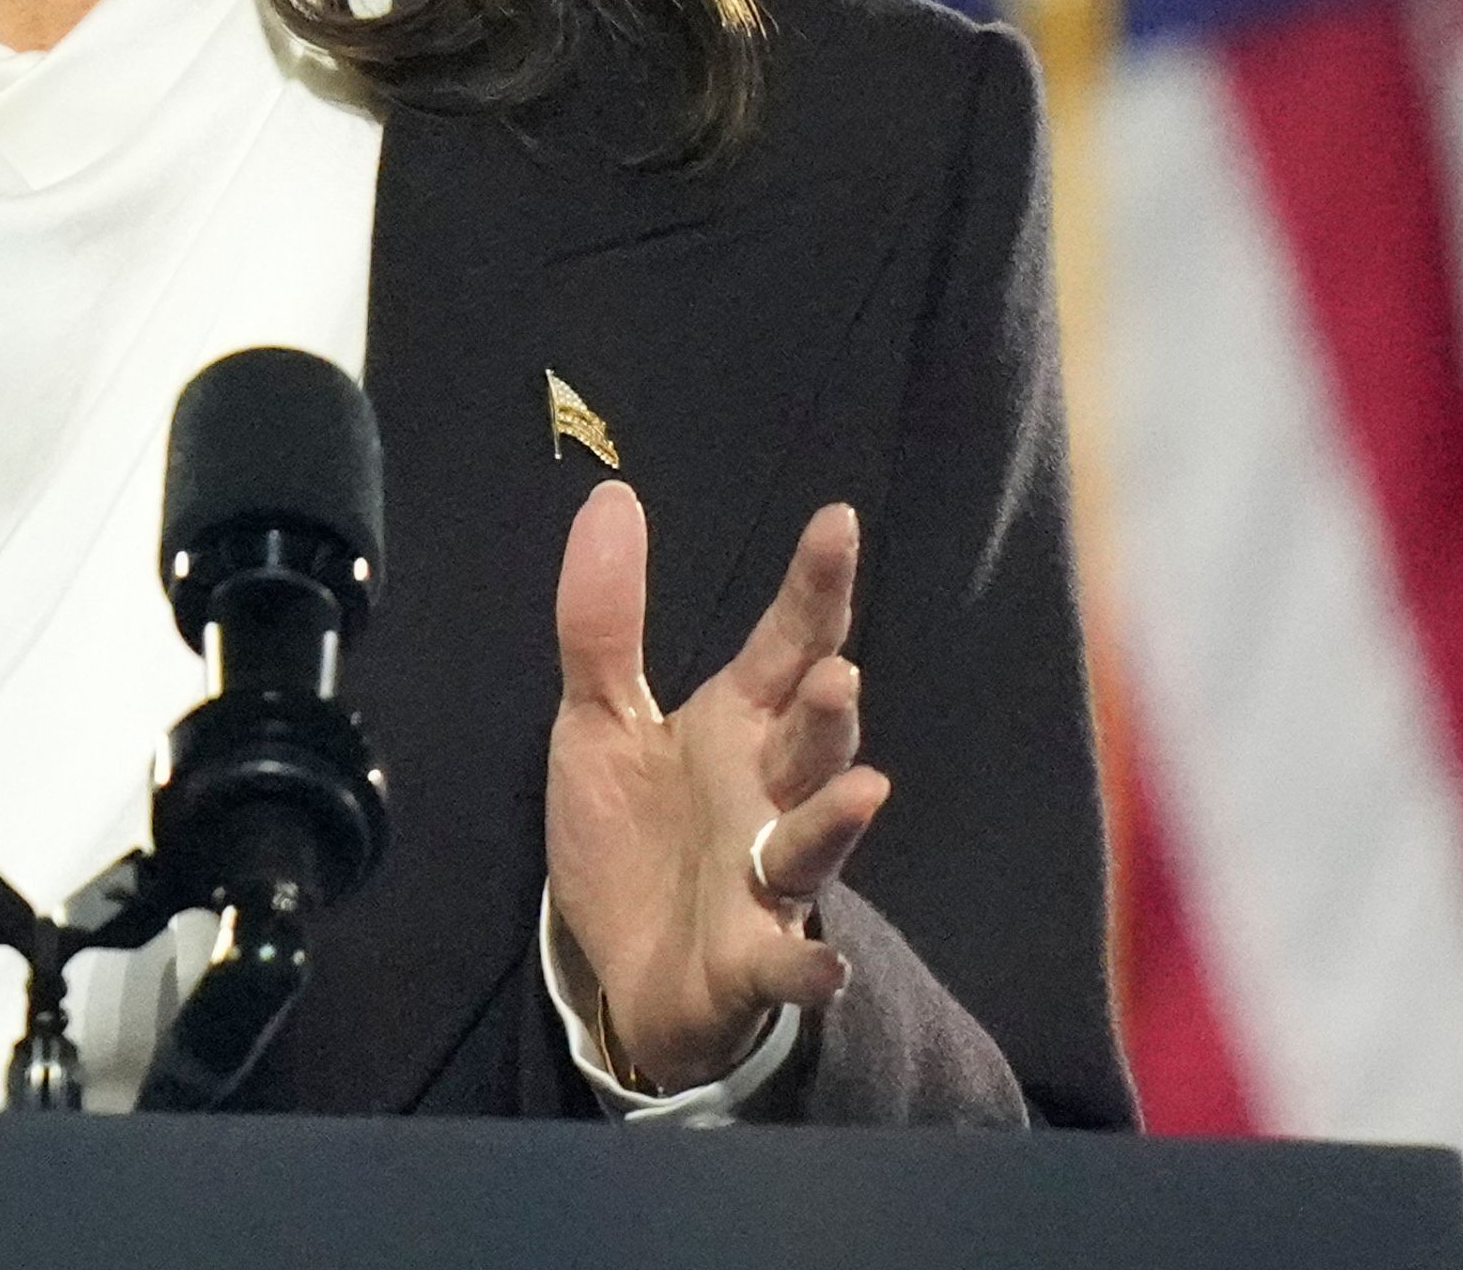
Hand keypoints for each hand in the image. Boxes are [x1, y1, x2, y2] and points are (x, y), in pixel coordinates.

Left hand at [544, 486, 883, 1092]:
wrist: (617, 964)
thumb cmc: (631, 832)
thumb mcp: (598, 718)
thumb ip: (604, 620)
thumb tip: (613, 496)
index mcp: (738, 727)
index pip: (787, 646)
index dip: (814, 589)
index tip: (836, 522)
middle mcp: (768, 796)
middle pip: (812, 744)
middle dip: (829, 712)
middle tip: (837, 672)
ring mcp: (765, 881)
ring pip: (811, 844)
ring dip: (834, 820)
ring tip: (864, 789)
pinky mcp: (746, 961)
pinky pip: (784, 963)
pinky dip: (804, 965)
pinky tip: (824, 961)